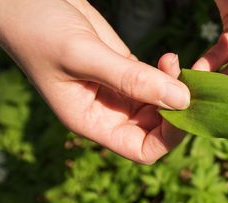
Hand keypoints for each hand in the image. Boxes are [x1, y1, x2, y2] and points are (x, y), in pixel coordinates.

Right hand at [0, 0, 190, 163]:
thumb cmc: (39, 29)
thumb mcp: (84, 54)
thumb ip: (131, 79)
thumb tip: (181, 100)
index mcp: (92, 122)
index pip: (142, 150)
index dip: (169, 137)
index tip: (183, 107)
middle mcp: (108, 112)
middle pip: (158, 130)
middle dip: (178, 110)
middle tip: (189, 81)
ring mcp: (118, 91)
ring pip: (161, 105)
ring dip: (177, 89)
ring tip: (176, 63)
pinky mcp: (125, 69)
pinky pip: (157, 82)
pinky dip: (170, 74)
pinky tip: (171, 58)